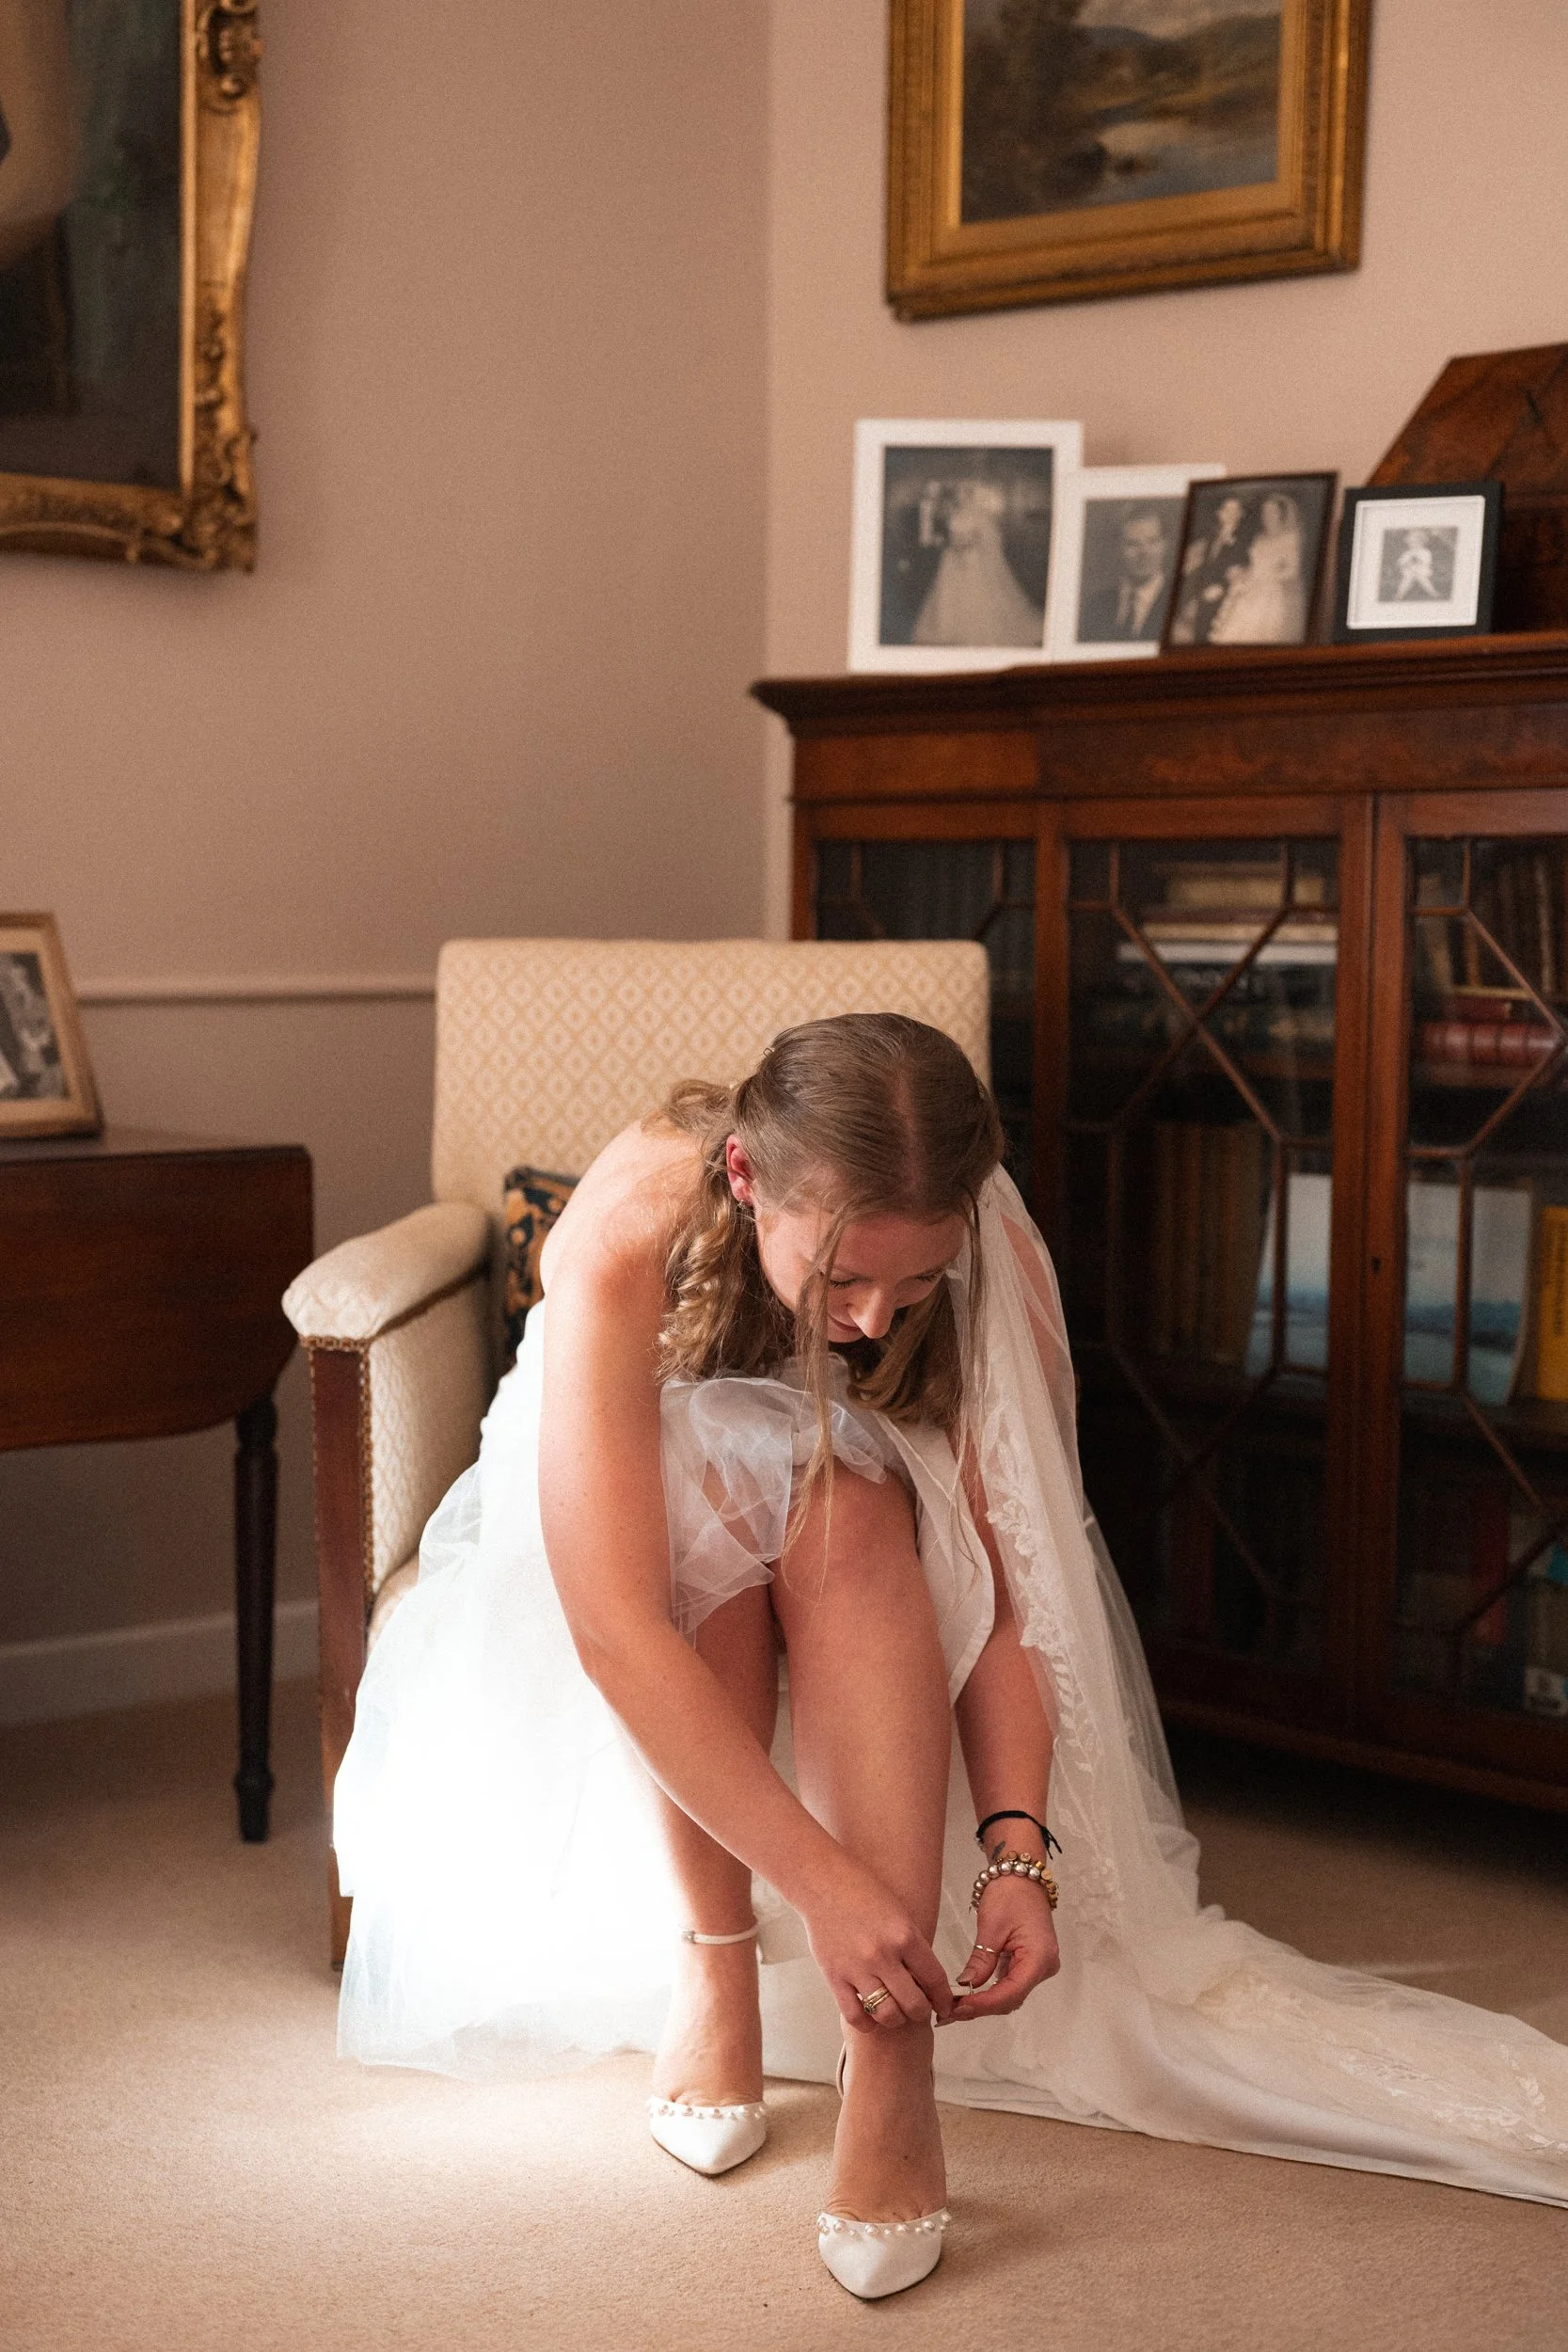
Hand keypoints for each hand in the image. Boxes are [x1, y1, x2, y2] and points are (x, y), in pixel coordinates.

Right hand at [803, 1860, 955, 2035]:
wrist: (821, 1882)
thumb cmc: (861, 1892)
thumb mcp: (898, 1913)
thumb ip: (912, 1946)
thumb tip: (925, 1981)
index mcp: (905, 1935)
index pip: (935, 1979)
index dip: (943, 1999)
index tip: (943, 2006)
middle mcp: (883, 1954)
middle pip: (914, 2004)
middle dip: (921, 2012)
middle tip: (918, 2009)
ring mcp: (858, 1968)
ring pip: (888, 2015)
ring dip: (896, 2019)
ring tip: (895, 2012)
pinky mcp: (834, 1976)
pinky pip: (855, 2015)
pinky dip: (867, 2023)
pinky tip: (870, 2016)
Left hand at [947, 1875, 1059, 2022]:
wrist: (1020, 1875)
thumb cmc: (1008, 1894)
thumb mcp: (991, 1927)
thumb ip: (981, 1961)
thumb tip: (966, 1987)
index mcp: (1039, 1958)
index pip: (1011, 1993)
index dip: (984, 2004)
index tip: (957, 2009)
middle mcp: (1044, 1968)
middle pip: (1011, 1998)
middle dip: (981, 2007)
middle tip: (948, 2012)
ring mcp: (1038, 1967)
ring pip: (1010, 1994)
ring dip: (984, 2002)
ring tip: (954, 2007)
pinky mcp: (1029, 1964)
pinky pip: (1010, 1984)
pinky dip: (989, 1991)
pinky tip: (968, 1996)